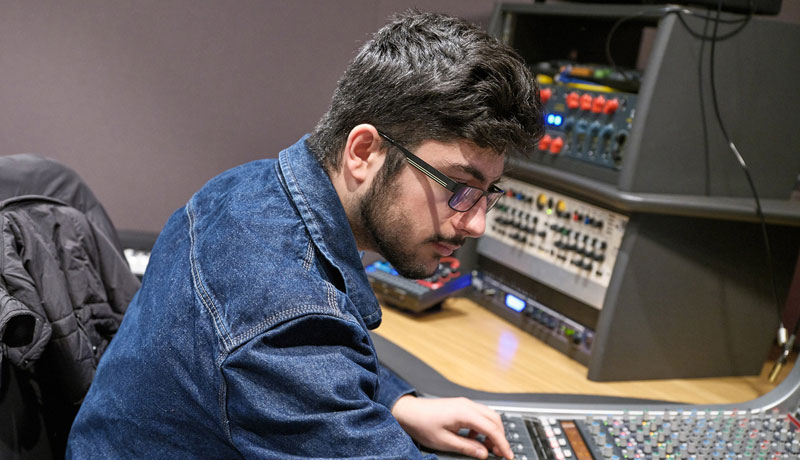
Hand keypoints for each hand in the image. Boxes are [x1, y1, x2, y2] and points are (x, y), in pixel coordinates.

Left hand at [391, 395, 512, 458]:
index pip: (492, 429)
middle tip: (500, 453)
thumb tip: (484, 453)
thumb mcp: (445, 442)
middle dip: (500, 437)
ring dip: (492, 432)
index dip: (503, 444)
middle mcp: (467, 405)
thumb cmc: (422, 423)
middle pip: (494, 419)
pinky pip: (479, 415)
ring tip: (488, 448)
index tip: (508, 456)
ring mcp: (464, 404)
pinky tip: (474, 438)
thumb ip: (467, 447)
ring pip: (488, 416)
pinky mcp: (460, 405)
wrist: (408, 411)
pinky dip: (482, 427)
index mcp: (465, 413)